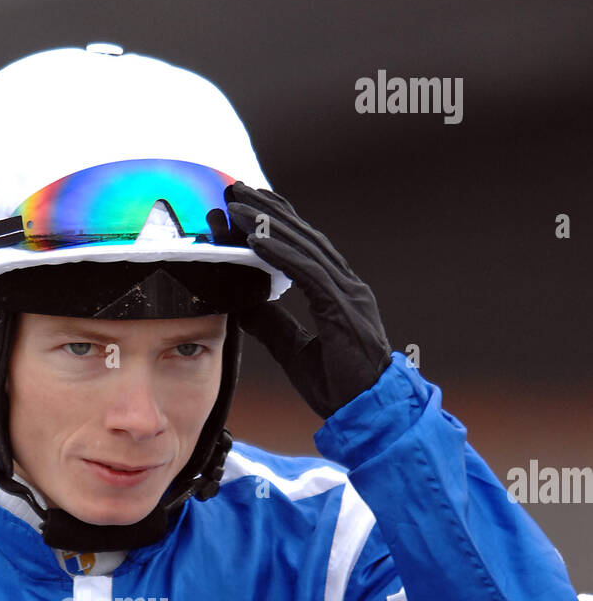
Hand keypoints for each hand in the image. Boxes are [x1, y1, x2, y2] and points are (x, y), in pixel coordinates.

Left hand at [225, 181, 390, 418]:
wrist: (367, 413)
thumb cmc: (339, 386)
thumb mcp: (294, 351)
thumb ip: (272, 325)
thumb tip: (242, 305)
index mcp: (337, 293)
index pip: (303, 248)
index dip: (276, 223)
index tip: (246, 205)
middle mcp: (345, 285)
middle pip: (302, 236)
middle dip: (267, 210)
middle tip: (233, 187)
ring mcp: (347, 293)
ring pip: (304, 246)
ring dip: (267, 223)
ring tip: (235, 204)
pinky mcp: (342, 308)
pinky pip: (307, 272)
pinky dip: (280, 253)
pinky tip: (254, 241)